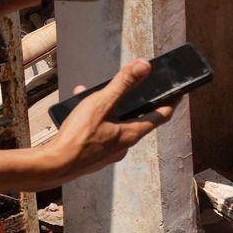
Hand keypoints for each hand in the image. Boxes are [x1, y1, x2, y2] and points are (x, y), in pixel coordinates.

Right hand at [38, 59, 173, 183]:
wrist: (52, 167)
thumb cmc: (77, 137)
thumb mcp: (101, 103)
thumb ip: (122, 84)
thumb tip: (145, 66)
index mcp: (131, 134)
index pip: (162, 115)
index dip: (172, 101)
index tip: (180, 91)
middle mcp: (123, 146)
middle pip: (138, 119)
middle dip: (135, 101)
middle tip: (134, 88)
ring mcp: (108, 153)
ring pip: (114, 124)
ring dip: (109, 108)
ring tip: (94, 94)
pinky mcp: (93, 156)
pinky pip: (99, 132)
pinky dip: (94, 119)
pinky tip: (78, 110)